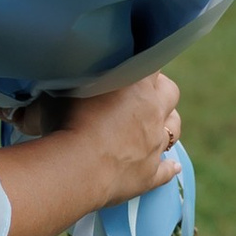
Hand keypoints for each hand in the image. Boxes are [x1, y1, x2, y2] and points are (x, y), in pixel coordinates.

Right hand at [56, 73, 183, 215]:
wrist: (74, 168)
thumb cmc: (65, 121)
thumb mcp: (63, 86)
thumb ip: (72, 74)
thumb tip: (61, 64)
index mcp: (138, 84)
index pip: (151, 61)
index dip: (141, 61)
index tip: (129, 62)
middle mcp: (153, 111)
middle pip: (170, 91)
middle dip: (160, 88)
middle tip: (141, 91)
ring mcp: (154, 144)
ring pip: (173, 128)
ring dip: (167, 123)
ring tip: (155, 123)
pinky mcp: (149, 174)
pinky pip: (166, 170)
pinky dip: (168, 167)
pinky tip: (171, 166)